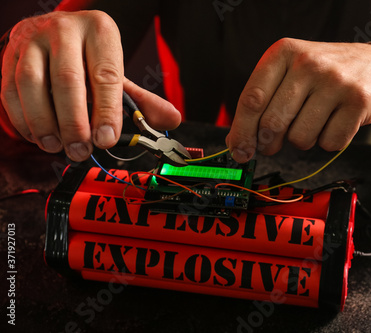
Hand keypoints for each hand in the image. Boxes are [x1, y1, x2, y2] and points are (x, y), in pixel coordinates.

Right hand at [0, 11, 180, 160]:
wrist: (52, 32)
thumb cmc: (89, 57)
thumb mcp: (117, 72)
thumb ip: (142, 100)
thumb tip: (172, 119)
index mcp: (100, 32)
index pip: (105, 75)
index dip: (106, 111)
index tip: (106, 139)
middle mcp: (64, 30)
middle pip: (67, 80)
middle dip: (75, 123)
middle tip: (81, 150)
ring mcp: (32, 40)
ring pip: (32, 85)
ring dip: (45, 124)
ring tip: (59, 147)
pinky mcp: (8, 55)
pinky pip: (9, 91)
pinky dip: (23, 120)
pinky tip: (39, 137)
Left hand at [226, 38, 370, 162]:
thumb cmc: (320, 75)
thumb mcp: (287, 73)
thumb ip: (261, 103)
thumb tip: (237, 145)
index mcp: (283, 52)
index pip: (252, 99)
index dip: (241, 132)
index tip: (239, 152)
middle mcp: (308, 63)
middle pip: (272, 123)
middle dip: (269, 143)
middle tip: (273, 144)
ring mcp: (336, 82)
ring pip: (300, 138)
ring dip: (302, 140)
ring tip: (313, 121)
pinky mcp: (358, 102)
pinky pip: (329, 144)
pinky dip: (328, 141)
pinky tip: (334, 122)